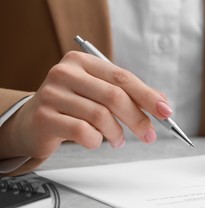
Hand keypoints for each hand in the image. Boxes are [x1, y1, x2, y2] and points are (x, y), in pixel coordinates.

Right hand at [0, 51, 171, 159]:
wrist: (32, 122)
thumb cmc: (72, 107)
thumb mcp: (99, 94)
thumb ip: (129, 95)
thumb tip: (162, 102)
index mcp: (83, 62)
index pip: (123, 77)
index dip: (147, 95)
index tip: (165, 111)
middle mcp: (66, 72)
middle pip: (114, 96)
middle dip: (138, 119)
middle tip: (149, 135)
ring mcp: (52, 93)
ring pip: (100, 116)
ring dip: (117, 133)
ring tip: (118, 140)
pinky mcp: (44, 117)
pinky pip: (83, 133)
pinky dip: (97, 141)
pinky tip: (96, 141)